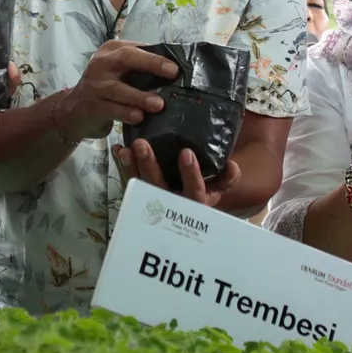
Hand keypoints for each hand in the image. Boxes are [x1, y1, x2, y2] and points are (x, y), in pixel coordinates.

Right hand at [51, 41, 179, 142]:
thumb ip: (140, 67)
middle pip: (126, 58)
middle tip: (172, 73)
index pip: (136, 48)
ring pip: (118, 88)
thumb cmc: (106, 88)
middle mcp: (101, 63)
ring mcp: (94, 84)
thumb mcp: (119, 71)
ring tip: (158, 104)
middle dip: (151, 64)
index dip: (157, 56)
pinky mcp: (91, 105)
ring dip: (140, 96)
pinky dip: (126, 113)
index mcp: (111, 50)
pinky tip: (139, 117)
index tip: (176, 67)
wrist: (74, 110)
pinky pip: (111, 109)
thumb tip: (175, 71)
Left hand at [115, 139, 236, 209]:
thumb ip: (226, 178)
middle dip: (150, 166)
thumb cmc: (204, 191)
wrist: (188, 207)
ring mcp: (155, 200)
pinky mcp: (142, 194)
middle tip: (143, 145)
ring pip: (141, 184)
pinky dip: (125, 166)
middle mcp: (173, 203)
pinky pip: (131, 180)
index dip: (190, 173)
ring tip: (129, 146)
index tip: (186, 152)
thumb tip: (232, 166)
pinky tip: (120, 150)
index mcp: (196, 202)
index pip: (194, 190)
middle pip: (159, 187)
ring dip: (134, 165)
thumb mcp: (218, 187)